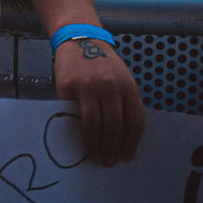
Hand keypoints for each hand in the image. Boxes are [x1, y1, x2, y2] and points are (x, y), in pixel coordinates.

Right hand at [53, 36, 144, 165]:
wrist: (80, 39)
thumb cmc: (103, 64)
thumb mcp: (121, 79)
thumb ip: (123, 103)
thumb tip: (122, 138)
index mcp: (128, 86)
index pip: (135, 122)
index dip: (131, 143)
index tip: (126, 157)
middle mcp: (110, 86)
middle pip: (114, 126)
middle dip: (112, 148)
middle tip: (108, 162)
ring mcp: (88, 86)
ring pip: (94, 124)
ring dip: (95, 145)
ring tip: (95, 157)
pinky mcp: (68, 87)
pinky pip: (73, 114)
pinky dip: (77, 131)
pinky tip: (79, 140)